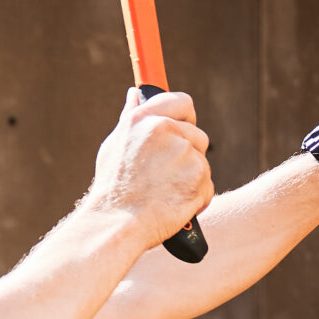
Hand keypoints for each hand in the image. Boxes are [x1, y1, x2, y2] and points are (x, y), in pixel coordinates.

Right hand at [82, 88, 212, 247]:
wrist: (116, 224)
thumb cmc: (112, 189)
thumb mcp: (115, 146)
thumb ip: (130, 117)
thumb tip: (135, 94)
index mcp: (145, 119)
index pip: (182, 102)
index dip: (186, 117)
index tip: (182, 129)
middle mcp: (166, 131)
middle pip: (197, 136)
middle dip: (188, 156)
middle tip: (164, 176)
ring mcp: (185, 154)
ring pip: (201, 163)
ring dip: (190, 179)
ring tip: (163, 194)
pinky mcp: (199, 178)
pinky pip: (207, 186)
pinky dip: (195, 198)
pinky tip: (172, 205)